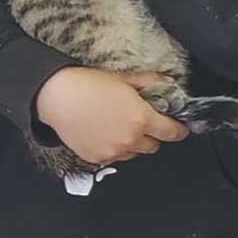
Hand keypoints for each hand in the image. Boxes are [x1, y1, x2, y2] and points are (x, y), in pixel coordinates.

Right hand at [36, 67, 188, 165]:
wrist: (57, 97)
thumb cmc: (88, 85)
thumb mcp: (124, 79)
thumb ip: (150, 83)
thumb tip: (168, 82)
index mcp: (141, 119)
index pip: (171, 132)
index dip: (178, 130)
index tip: (179, 128)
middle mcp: (130, 139)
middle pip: (153, 146)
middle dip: (151, 135)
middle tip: (140, 122)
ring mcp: (113, 152)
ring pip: (133, 154)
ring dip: (132, 143)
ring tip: (117, 126)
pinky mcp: (97, 159)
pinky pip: (113, 158)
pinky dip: (113, 149)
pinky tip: (103, 133)